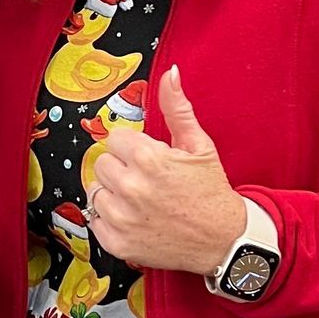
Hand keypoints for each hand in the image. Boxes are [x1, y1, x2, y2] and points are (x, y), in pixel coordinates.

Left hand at [86, 68, 247, 278]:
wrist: (223, 240)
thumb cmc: (211, 192)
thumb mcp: (199, 145)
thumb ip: (177, 108)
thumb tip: (170, 74)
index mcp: (149, 158)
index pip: (115, 139)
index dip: (133, 148)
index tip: (149, 160)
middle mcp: (132, 187)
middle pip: (102, 164)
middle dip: (121, 169)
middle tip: (146, 181)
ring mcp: (123, 218)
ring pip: (95, 191)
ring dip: (113, 195)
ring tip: (140, 201)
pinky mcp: (117, 243)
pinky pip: (95, 221)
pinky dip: (110, 221)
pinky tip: (134, 219)